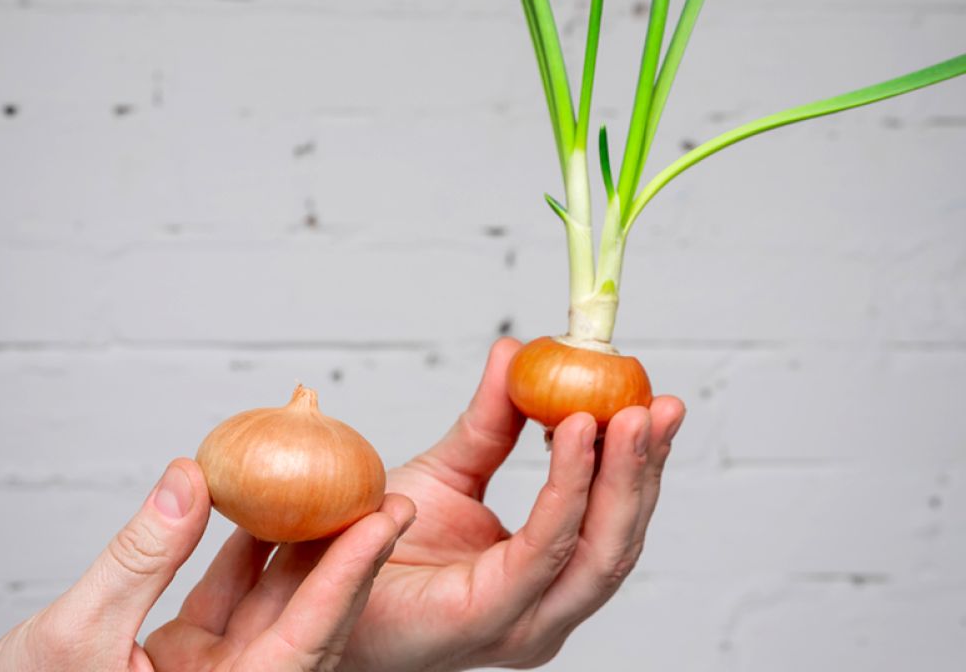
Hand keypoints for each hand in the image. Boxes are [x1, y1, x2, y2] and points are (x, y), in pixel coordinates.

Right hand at [0, 459, 415, 671]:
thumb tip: (190, 475)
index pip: (309, 637)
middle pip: (310, 616)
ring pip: (274, 600)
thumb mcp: (76, 638)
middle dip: (350, 555)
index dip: (351, 574)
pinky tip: (261, 499)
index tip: (388, 519)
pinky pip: (232, 594)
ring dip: (300, 542)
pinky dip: (245, 548)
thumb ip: (142, 557)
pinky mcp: (193, 658)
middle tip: (387, 495)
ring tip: (337, 481)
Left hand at [339, 338, 685, 671]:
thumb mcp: (452, 464)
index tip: (654, 402)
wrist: (317, 574)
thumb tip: (517, 350)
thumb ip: (493, 417)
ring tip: (628, 410)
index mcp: (543, 578)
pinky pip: (545, 545)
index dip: (641, 463)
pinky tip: (574, 430)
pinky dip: (569, 484)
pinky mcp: (490, 615)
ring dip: (620, 474)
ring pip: (600, 549)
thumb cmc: (382, 538)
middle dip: (644, 467)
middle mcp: (545, 609)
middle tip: (656, 402)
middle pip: (619, 537)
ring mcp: (523, 621)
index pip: (613, 522)